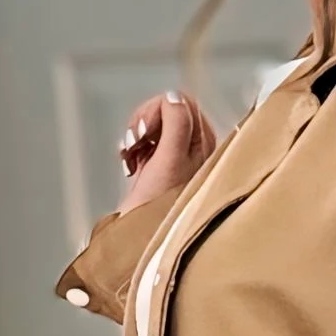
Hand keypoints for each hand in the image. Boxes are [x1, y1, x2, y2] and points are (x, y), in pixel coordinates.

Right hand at [117, 89, 217, 204]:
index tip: (145, 133)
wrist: (141, 237)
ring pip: (154, 123)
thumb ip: (177, 123)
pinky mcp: (161, 165)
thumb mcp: (171, 159)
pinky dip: (133, 146)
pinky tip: (129, 163)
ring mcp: (178, 155)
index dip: (157, 111)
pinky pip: (145, 139)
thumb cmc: (159, 207)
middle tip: (135, 143)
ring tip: (131, 156)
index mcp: (205, 142)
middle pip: (167, 109)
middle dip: (144, 121)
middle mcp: (196, 147)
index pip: (182, 102)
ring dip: (136, 134)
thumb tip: (173, 97)